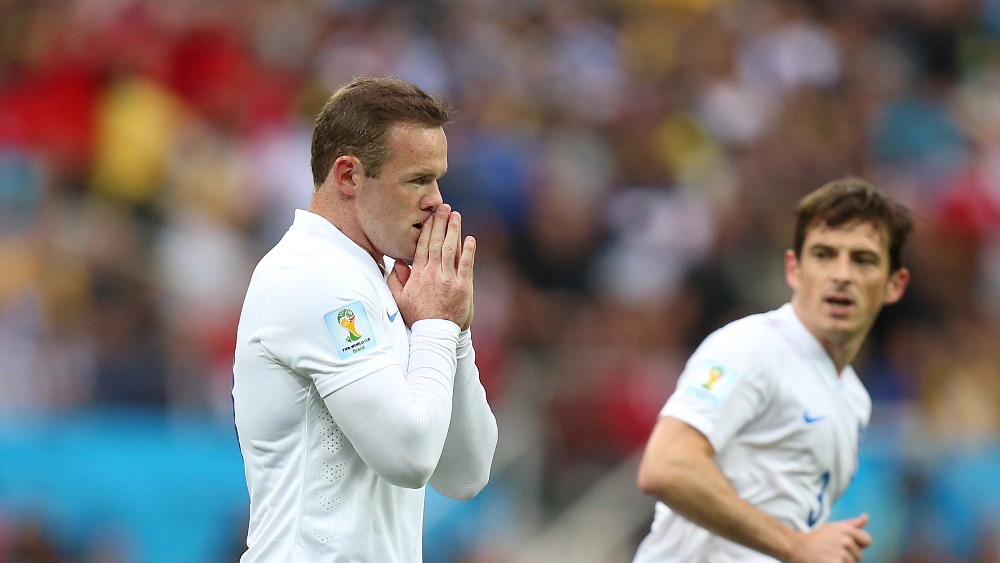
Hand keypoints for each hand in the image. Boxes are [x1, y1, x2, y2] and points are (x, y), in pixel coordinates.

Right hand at [387, 204, 475, 328]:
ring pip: (451, 249)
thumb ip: (396, 279)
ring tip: (456, 216)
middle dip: (441, 223)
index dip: (427, 229)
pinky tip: (470, 238)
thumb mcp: (399, 298)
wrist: (435, 333)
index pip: (423, 246)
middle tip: (444, 207)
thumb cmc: (417, 316)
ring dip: (454, 231)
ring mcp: (449, 279)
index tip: (430, 216)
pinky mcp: (463, 287)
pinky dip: (469, 251)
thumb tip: (398, 262)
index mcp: (418, 274)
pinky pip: (466, 264)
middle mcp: (434, 273)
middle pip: (438, 243)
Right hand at [785, 514, 871, 562]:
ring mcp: (842, 554)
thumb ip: (852, 524)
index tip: (844, 546)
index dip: (858, 545)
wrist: (796, 548)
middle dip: (848, 556)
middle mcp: (846, 540)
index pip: (867, 541)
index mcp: (847, 530)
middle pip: (859, 556)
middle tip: (831, 552)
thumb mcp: (832, 527)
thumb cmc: (815, 539)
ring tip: (828, 558)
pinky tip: (827, 561)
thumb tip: (866, 517)